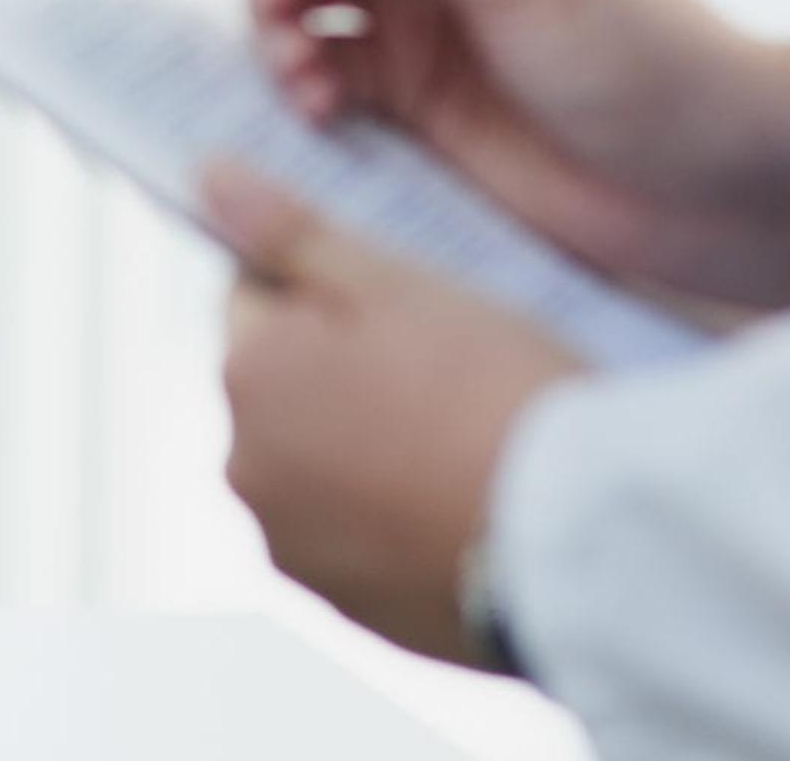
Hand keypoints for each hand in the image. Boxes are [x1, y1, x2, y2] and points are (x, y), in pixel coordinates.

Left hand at [201, 164, 582, 663]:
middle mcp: (247, 471)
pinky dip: (392, 515)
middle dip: (344, 370)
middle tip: (446, 370)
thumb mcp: (393, 283)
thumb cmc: (492, 393)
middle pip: (286, 387)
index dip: (328, 288)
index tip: (402, 305)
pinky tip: (461, 501)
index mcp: (245, 378)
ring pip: (320, 464)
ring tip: (462, 439)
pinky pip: (357, 536)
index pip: (255, 298)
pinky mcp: (351, 611)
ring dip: (367, 445)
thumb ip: (290, 232)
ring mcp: (296, 550)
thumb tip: (209, 176)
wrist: (580, 542)